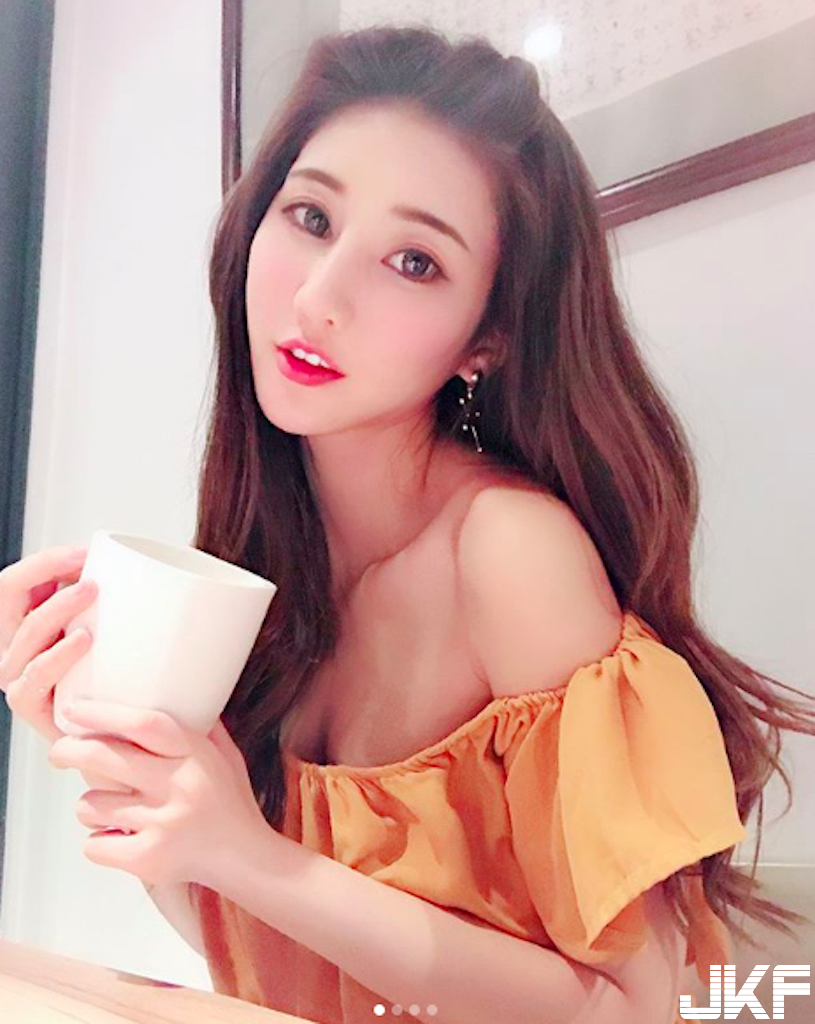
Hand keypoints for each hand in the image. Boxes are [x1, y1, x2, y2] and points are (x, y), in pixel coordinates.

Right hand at [0, 544, 96, 743]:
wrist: (107, 733)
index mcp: (22, 619)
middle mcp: (11, 643)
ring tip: (90, 593)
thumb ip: (100, 602)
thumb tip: (131, 566)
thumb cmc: (103, 677)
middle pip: (10, 593)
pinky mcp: (29, 703)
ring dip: (57, 606)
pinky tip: (83, 639)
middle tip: (91, 568)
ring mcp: (16, 673)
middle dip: (46, 570)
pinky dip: (58, 654)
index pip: (15, 580)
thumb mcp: (99, 628)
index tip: (84, 550)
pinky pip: (36, 676)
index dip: (45, 559)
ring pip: (26, 630)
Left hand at [47, 699, 273, 888]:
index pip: (144, 723)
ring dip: (92, 805)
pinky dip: (99, 842)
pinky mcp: (149, 860)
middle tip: (59, 751)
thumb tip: (179, 689)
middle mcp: (180, 786)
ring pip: (92, 804)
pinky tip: (119, 839)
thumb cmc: (230, 803)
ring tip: (112, 810)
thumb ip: (202, 726)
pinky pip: (93, 844)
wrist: (246, 860)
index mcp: (196, 755)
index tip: (75, 708)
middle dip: (69, 751)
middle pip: (104, 758)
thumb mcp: (225, 755)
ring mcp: (164, 824)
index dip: (103, 713)